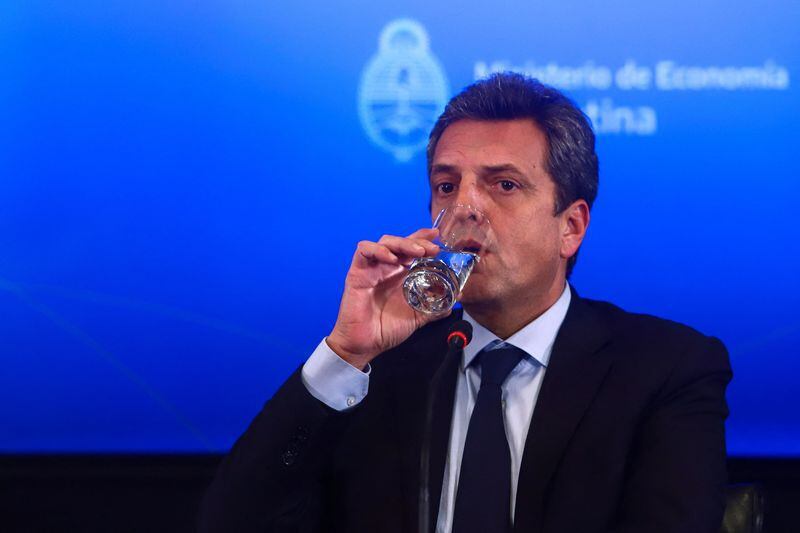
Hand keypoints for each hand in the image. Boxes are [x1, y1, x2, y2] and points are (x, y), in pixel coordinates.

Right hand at [326, 228, 445, 368]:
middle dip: (417, 241)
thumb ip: (435, 307)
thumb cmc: (387, 330)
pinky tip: (391, 259)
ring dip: (402, 243)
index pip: (411, 248)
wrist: (366, 345)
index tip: (437, 236)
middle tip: (432, 249)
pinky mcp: (357, 273)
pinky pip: (363, 251)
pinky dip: (378, 250)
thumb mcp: (417, 317)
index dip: (422, 238)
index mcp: (400, 274)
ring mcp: (372, 269)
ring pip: (384, 242)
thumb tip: (456, 299)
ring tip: (417, 252)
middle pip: (400, 242)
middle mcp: (386, 268)